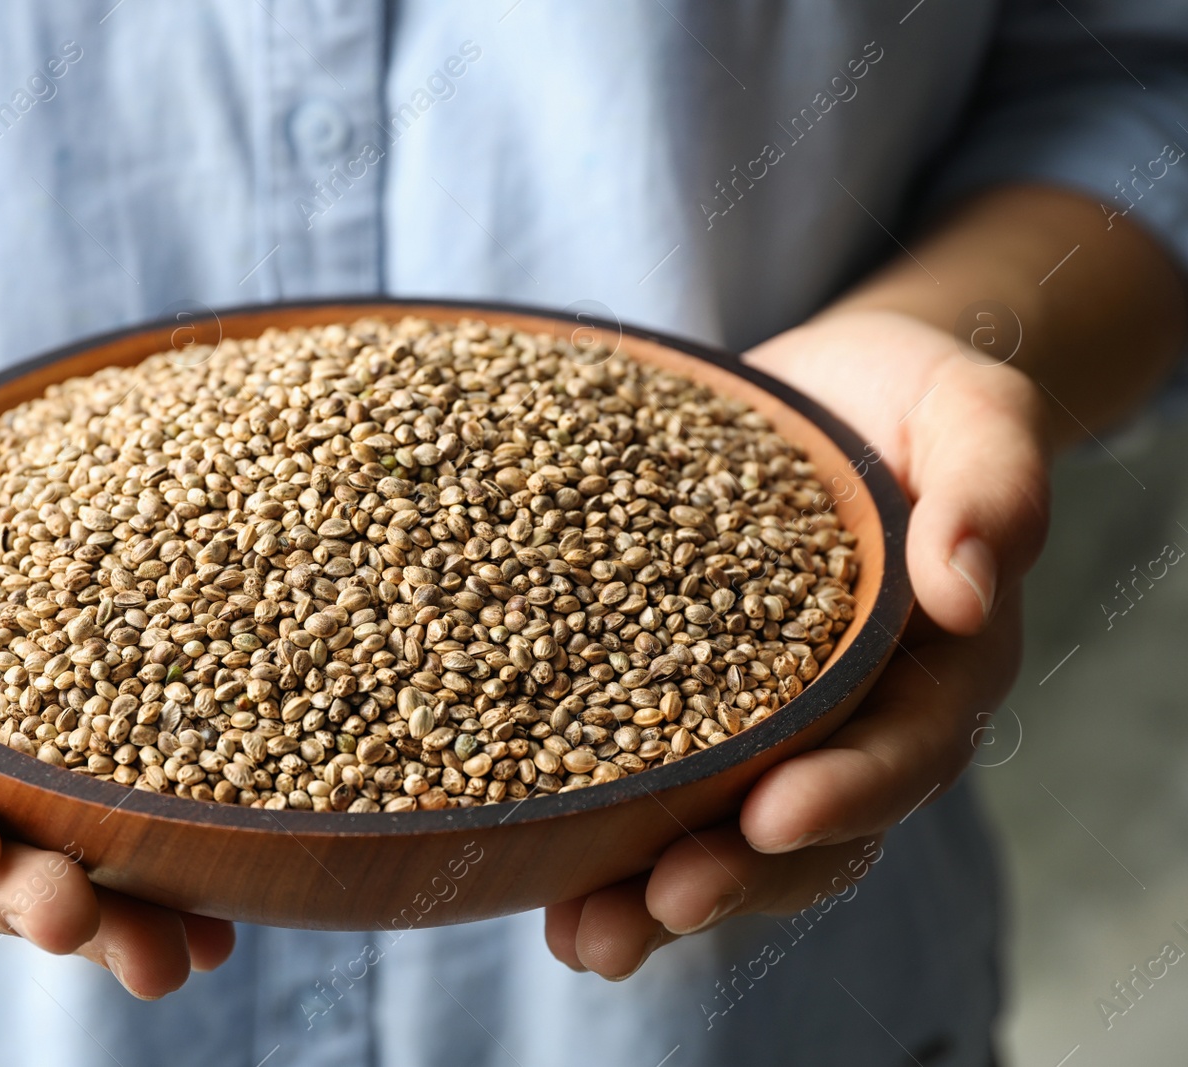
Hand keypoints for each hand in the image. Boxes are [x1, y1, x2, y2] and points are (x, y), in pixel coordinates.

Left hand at [543, 308, 1050, 978]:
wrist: (821, 393)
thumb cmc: (904, 400)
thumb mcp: (969, 411)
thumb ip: (995, 483)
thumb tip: (971, 585)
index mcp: (931, 671)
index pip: (898, 756)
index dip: (844, 796)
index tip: (774, 817)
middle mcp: (846, 720)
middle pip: (802, 831)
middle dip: (733, 877)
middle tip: (661, 906)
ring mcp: (760, 724)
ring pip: (720, 834)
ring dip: (652, 893)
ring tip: (582, 935)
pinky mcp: (678, 702)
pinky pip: (649, 786)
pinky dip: (602, 843)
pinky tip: (540, 877)